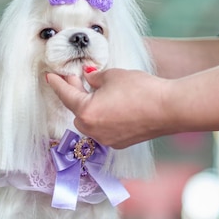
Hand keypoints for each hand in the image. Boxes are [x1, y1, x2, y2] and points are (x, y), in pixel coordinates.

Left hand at [46, 68, 166, 147]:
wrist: (169, 109)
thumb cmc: (141, 90)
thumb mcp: (113, 75)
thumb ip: (95, 77)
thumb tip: (88, 78)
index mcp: (86, 112)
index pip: (66, 95)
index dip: (57, 83)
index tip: (49, 77)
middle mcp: (93, 130)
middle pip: (77, 111)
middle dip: (76, 94)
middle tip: (78, 77)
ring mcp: (106, 139)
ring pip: (90, 122)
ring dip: (91, 107)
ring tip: (99, 91)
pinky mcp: (120, 143)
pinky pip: (104, 128)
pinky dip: (104, 117)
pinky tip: (113, 105)